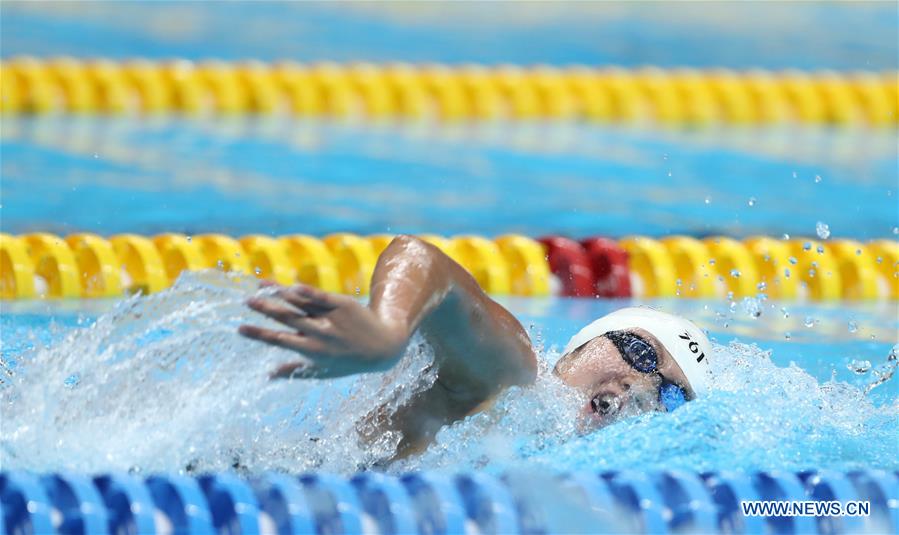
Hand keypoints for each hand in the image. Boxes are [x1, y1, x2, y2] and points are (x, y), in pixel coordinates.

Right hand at [238, 283, 408, 378]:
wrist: (384, 346)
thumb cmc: (349, 360)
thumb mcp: (323, 371)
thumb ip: (294, 370)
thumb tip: (267, 376)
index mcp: (312, 351)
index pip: (280, 341)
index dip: (259, 335)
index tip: (240, 328)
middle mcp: (320, 334)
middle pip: (288, 319)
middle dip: (266, 309)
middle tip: (247, 301)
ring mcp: (331, 317)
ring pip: (301, 303)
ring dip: (279, 294)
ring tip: (260, 286)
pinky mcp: (342, 303)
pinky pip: (320, 295)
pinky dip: (305, 290)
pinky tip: (289, 285)